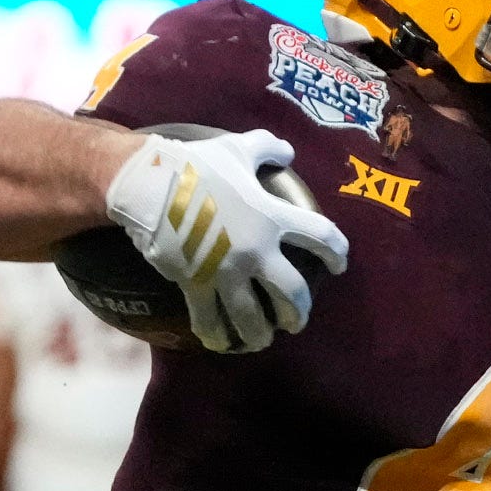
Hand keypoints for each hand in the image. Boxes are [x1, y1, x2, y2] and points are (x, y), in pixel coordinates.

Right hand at [103, 126, 349, 354]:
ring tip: (263, 340)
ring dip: (261, 334)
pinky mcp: (196, 285)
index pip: (320, 236)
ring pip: (253, 318)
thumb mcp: (237, 148)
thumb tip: (287, 151)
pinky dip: (216, 337)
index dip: (336, 252)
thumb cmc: (196, 165)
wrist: (150, 185)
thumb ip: (267, 147)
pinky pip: (209, 320)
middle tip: (298, 320)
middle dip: (299, 312)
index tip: (339, 265)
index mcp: (272, 217)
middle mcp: (256, 250)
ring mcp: (226, 272)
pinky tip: (220, 344)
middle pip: (292, 292)